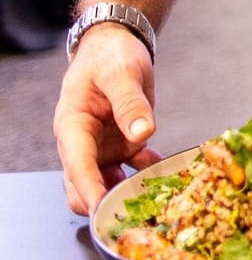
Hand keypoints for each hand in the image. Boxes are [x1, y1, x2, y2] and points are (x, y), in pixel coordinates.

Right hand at [54, 26, 162, 214]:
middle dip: (105, 201)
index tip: (102, 210)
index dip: (89, 190)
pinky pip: (133, 167)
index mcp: (73, 126)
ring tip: (157, 199)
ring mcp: (103, 147)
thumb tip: (142, 132)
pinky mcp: (122, 145)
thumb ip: (131, 103)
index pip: (78, 165)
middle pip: (85, 184)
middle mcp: (84, 143)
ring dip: (128, 191)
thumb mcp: (122, 73)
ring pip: (109, 182)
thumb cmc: (110, 56)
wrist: (117, 46)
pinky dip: (148, 172)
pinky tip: (169, 173)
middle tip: (134, 213)